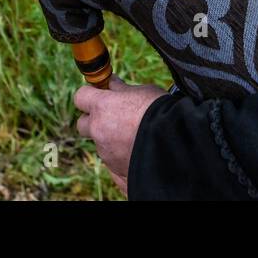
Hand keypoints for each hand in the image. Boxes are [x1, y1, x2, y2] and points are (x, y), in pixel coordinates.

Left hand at [74, 75, 167, 195]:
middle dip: (93, 120)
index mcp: (102, 107)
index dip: (90, 94)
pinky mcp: (117, 172)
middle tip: (112, 116)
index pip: (81, 96)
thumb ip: (123, 90)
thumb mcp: (144, 91)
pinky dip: (122, 157)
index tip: (100, 93)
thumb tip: (113, 84)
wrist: (177, 144)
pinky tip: (139, 152)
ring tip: (136, 136)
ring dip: (111, 139)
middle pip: (82, 125)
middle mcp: (99, 131)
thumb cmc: (161, 111)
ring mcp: (106, 154)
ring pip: (101, 144)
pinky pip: (114, 163)